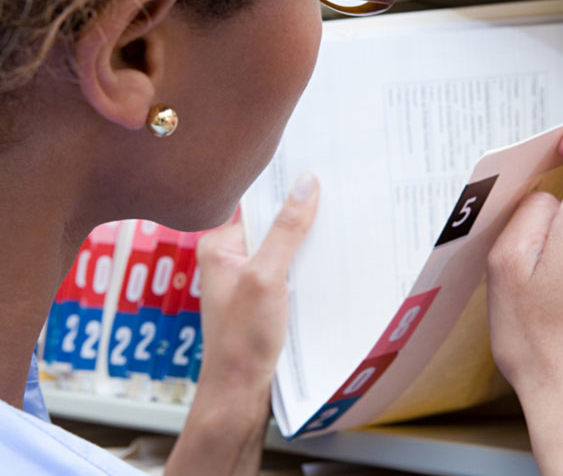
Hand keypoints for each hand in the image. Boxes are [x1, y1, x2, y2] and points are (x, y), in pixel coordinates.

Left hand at [165, 173, 318, 475]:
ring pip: (285, 248)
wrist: (240, 393)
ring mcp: (247, 279)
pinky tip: (330, 262)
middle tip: (341, 195)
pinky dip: (308, 266)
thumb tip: (306, 183)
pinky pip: (289, 270)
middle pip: (274, 225)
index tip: (322, 170)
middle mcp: (230, 258)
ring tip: (343, 225)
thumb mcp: (267, 277)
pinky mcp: (263, 298)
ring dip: (309, 243)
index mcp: (219, 245)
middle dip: (304, 216)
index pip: (259, 205)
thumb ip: (286, 230)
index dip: (289, 190)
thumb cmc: (242, 339)